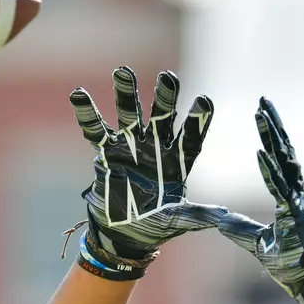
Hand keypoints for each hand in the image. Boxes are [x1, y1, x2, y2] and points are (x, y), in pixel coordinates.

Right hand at [70, 66, 225, 264]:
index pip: (191, 136)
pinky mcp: (106, 152)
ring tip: (123, 71)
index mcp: (178, 161)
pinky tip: (79, 94)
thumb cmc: (155, 225)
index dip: (198, 120)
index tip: (205, 99)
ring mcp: (130, 146)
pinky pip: (96, 130)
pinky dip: (87, 114)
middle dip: (165, 97)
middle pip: (162, 116)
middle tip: (168, 77)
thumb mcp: (177, 221)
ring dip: (126, 93)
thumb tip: (224, 215)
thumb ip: (197, 215)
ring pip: (129, 114)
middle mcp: (156, 147)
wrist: (124, 232)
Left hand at [217, 98, 303, 303]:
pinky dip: (270, 171)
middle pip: (285, 153)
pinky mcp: (296, 216)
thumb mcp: (258, 244)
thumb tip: (218, 221)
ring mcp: (299, 203)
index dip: (271, 137)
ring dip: (272, 138)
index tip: (261, 115)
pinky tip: (260, 152)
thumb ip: (239, 230)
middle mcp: (298, 195)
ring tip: (261, 114)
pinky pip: (281, 189)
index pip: (280, 161)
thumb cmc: (292, 266)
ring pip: (285, 163)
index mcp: (291, 199)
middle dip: (273, 126)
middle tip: (262, 100)